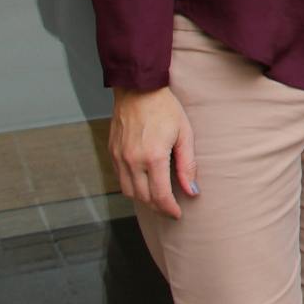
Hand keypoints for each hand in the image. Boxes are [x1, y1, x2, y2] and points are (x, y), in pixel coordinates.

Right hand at [109, 86, 198, 218]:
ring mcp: (119, 157)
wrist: (138, 89)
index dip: (169, 209)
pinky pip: (120, 179)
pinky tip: (143, 183)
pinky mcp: (111, 152)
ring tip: (158, 199)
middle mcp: (132, 161)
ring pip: (128, 192)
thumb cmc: (165, 109)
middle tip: (170, 209)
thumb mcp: (184, 134)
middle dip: (157, 207)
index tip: (177, 214)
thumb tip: (192, 191)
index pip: (160, 195)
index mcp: (153, 157)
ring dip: (143, 199)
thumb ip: (188, 165)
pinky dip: (131, 186)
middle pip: (143, 198)